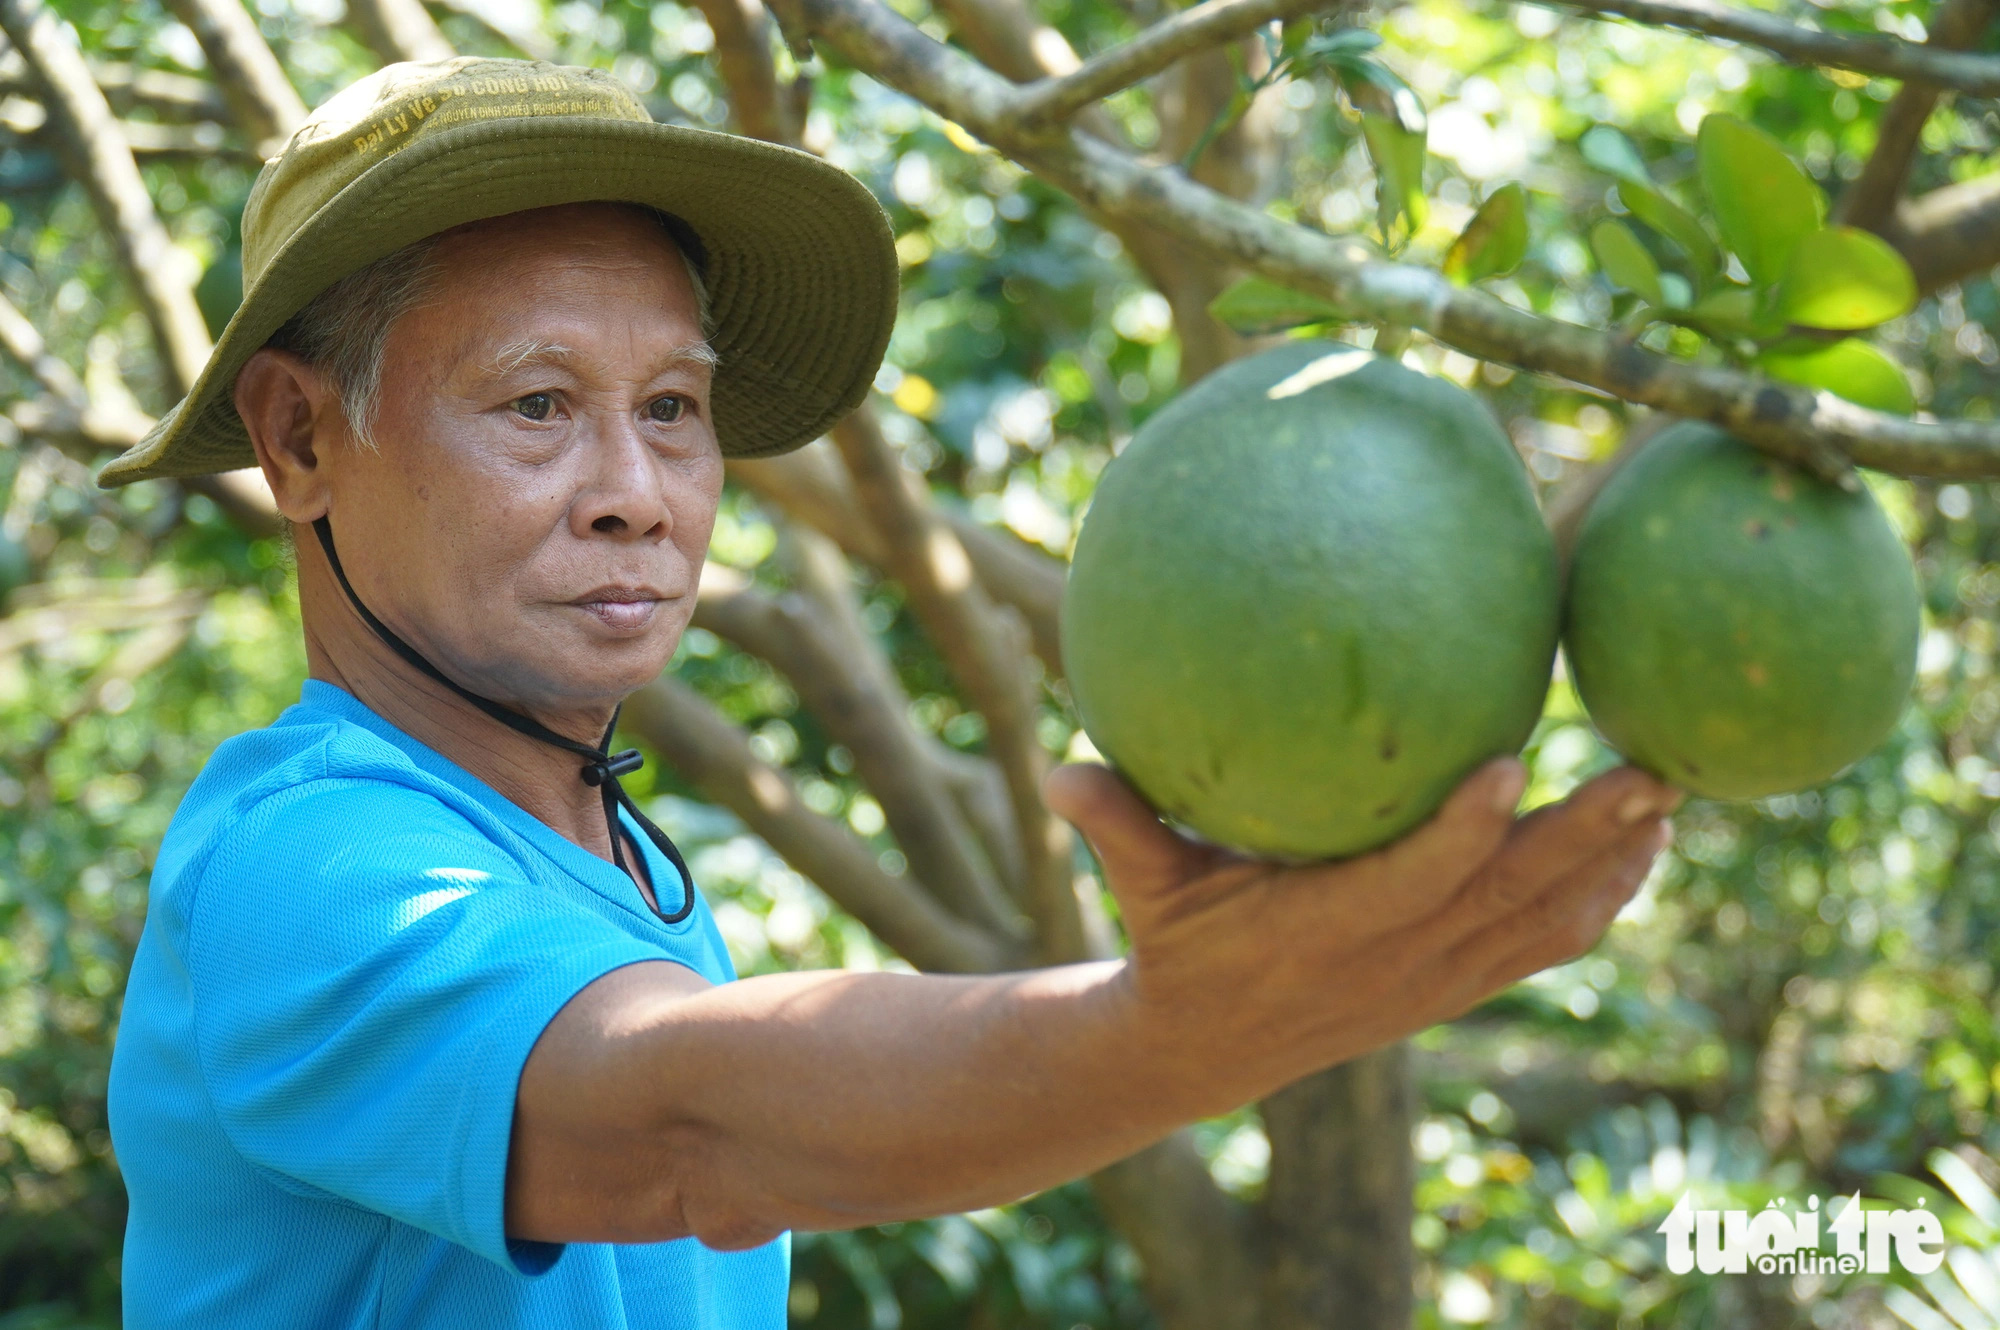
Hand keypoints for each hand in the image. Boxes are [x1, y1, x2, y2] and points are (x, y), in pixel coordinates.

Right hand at [1043, 758, 1679, 1107]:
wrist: (1210, 1053)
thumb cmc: (1176, 948)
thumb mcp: (1142, 889)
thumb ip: (1114, 825)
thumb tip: (1058, 770)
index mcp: (1325, 932)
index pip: (1411, 882)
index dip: (1464, 831)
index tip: (1514, 761)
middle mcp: (1396, 964)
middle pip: (1510, 900)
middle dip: (1586, 839)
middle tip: (1653, 769)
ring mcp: (1436, 981)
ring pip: (1546, 927)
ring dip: (1613, 868)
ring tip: (1669, 798)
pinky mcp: (1456, 986)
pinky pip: (1545, 947)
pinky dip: (1599, 901)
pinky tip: (1640, 846)